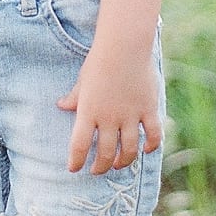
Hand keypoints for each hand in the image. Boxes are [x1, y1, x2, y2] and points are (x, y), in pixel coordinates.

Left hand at [56, 43, 162, 174]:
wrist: (124, 46)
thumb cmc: (100, 61)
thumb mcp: (82, 80)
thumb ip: (74, 97)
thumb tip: (61, 105)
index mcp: (89, 111)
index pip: (79, 145)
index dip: (76, 161)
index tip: (74, 169)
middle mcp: (109, 118)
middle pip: (105, 153)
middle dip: (100, 167)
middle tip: (98, 170)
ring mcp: (130, 115)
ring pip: (129, 150)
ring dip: (123, 162)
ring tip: (119, 164)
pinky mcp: (148, 109)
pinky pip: (154, 135)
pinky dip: (151, 146)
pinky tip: (146, 149)